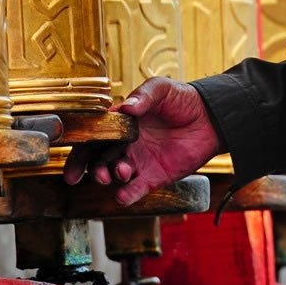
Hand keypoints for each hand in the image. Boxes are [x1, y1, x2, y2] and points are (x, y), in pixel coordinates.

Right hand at [62, 77, 221, 205]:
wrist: (211, 117)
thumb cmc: (182, 100)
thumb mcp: (162, 88)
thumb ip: (144, 95)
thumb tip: (127, 107)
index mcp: (121, 124)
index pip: (94, 138)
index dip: (80, 151)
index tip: (74, 162)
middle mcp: (125, 145)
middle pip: (99, 161)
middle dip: (94, 169)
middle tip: (99, 173)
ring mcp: (139, 162)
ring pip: (115, 176)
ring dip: (112, 178)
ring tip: (121, 172)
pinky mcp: (154, 177)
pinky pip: (135, 190)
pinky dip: (126, 195)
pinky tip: (123, 196)